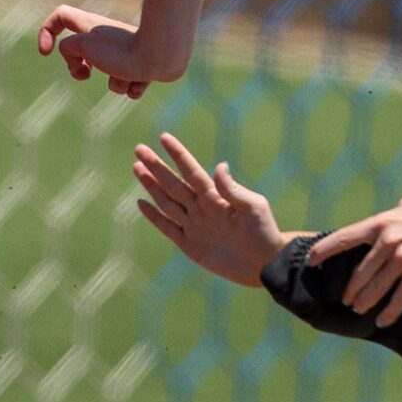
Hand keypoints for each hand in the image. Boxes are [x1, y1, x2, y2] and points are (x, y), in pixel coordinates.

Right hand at [38, 4, 175, 99]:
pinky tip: (142, 80)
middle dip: (77, 69)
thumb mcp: (83, 45)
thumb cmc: (122, 50)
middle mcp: (108, 38)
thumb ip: (69, 49)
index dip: (47, 31)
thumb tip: (80, 63)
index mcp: (91, 26)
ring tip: (128, 73)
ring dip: (115, 81)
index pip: (60, 16)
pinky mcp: (142, 67)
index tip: (45, 52)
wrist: (162, 57)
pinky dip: (133, 87)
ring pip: (109, 75)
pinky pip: (129, 85)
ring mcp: (125, 52)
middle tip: (85, 73)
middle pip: (79, 52)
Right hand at [132, 132, 285, 285]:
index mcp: (214, 196)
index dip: (177, 154)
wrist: (264, 264)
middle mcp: (200, 207)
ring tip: (137, 168)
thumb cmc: (264, 232)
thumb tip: (220, 165)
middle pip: (172, 183)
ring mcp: (193, 225)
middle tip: (139, 149)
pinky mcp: (188, 244)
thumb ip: (233, 189)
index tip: (164, 137)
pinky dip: (153, 216)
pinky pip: (167, 227)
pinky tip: (142, 203)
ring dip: (151, 185)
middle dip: (156, 166)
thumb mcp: (253, 207)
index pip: (191, 170)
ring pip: (166, 201)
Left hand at [312, 196, 401, 325]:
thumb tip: (382, 219)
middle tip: (343, 299)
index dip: (324, 250)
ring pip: (375, 287)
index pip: (344, 237)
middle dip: (349, 288)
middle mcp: (387, 240)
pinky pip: (398, 298)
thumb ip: (392, 215)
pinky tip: (383, 320)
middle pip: (358, 271)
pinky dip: (389, 312)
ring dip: (365, 302)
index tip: (310, 260)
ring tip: (358, 310)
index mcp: (382, 222)